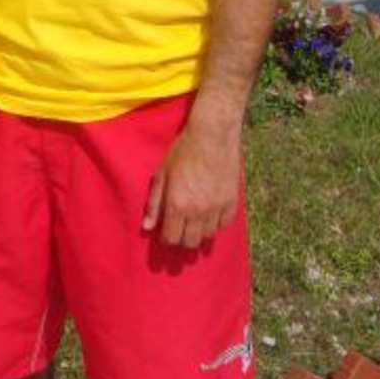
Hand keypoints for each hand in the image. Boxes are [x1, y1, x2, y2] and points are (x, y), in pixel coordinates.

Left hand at [142, 111, 241, 248]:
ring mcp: (216, 208)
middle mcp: (197, 211)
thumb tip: (147, 227)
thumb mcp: (162, 174)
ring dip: (199, 233)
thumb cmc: (183, 152)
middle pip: (189, 242)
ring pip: (207, 236)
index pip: (171, 238)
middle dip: (182, 239)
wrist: (212, 136)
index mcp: (177, 204)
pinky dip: (216, 224)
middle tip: (179, 229)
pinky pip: (224, 224)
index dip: (166, 239)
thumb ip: (154, 203)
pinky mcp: (231, 202)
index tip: (165, 232)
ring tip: (194, 223)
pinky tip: (210, 216)